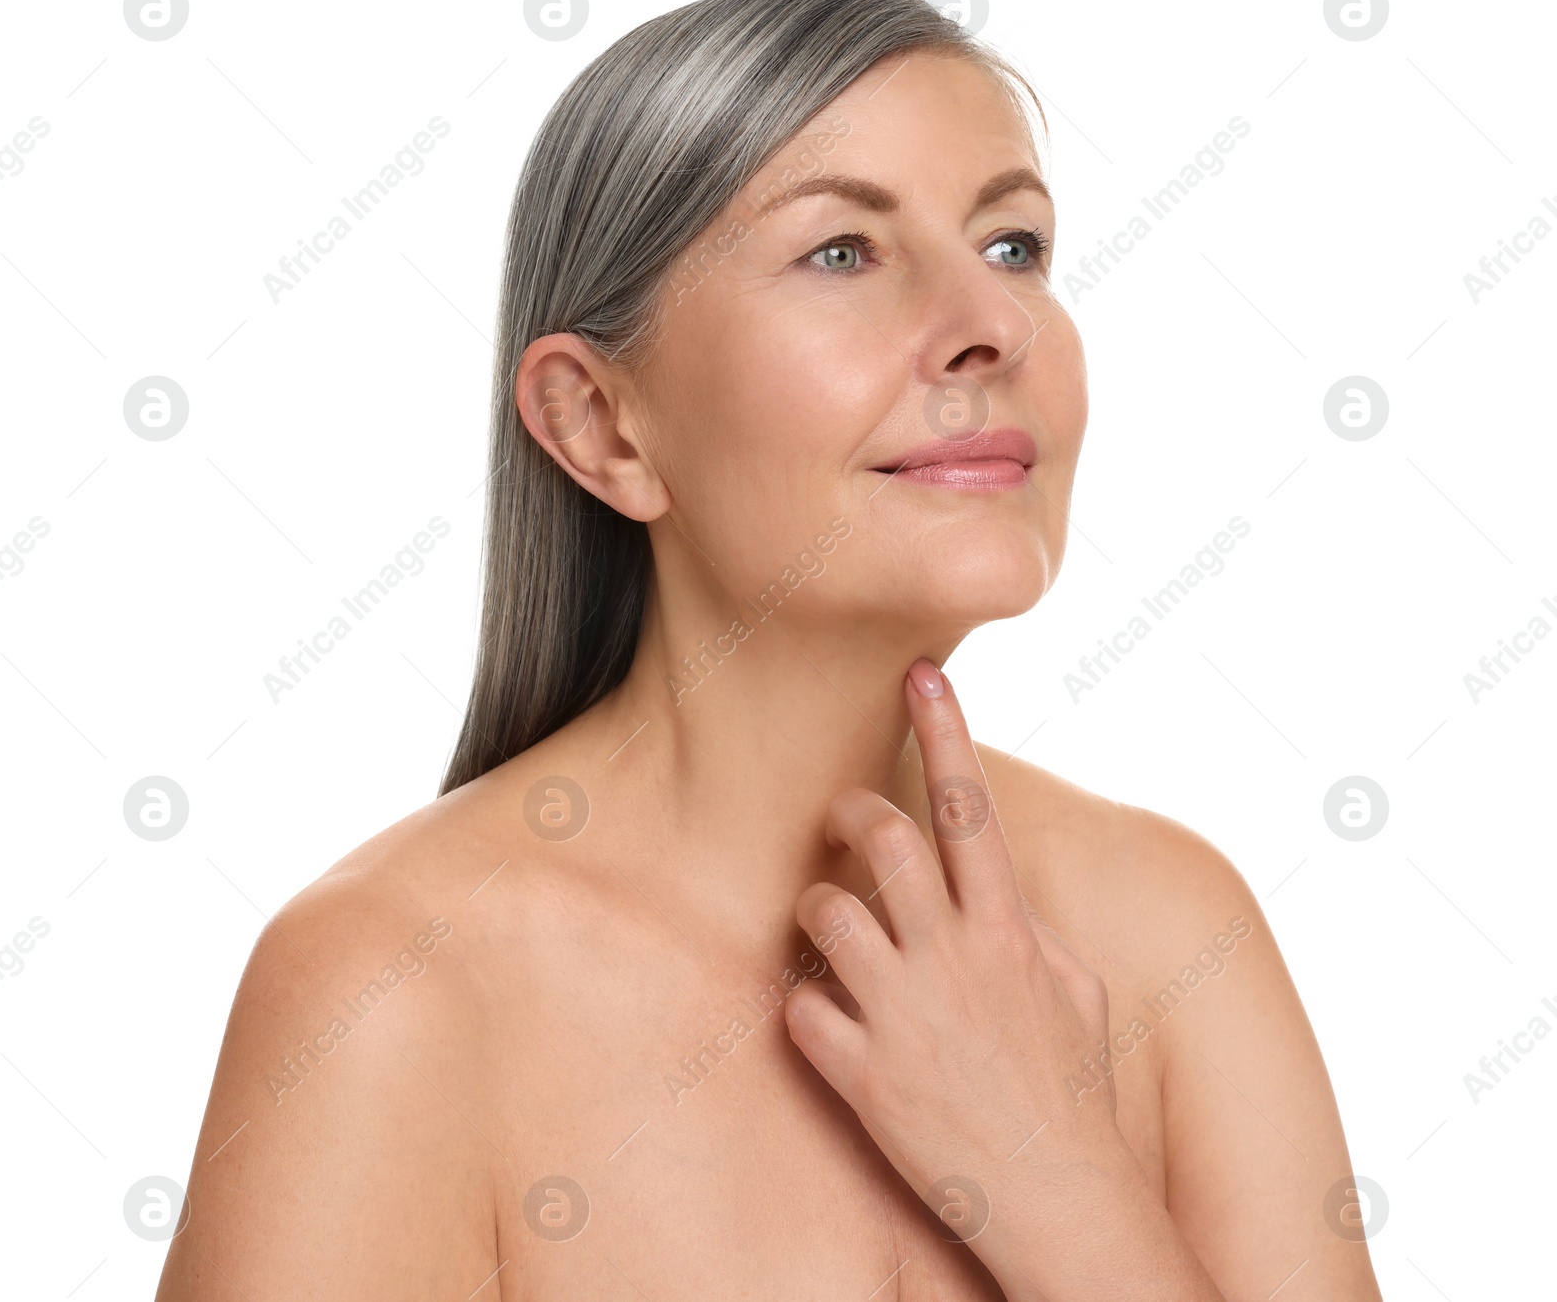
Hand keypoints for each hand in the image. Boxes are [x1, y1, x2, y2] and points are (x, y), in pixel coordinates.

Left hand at [785, 659, 1217, 1299]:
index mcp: (1012, 933)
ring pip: (826, 910)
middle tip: (840, 819)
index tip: (920, 675)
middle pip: (883, 840)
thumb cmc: (1073, 1095)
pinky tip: (826, 1017)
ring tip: (828, 924)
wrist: (1063, 1205)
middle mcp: (955, 960)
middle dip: (849, 813)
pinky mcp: (864, 1076)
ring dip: (815, 905)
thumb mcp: (1077, 994)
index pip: (974, 811)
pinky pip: (802, 1006)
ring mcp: (906, 1015)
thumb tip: (992, 889)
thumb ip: (1029, 928)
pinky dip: (805, 1003)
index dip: (947, 733)